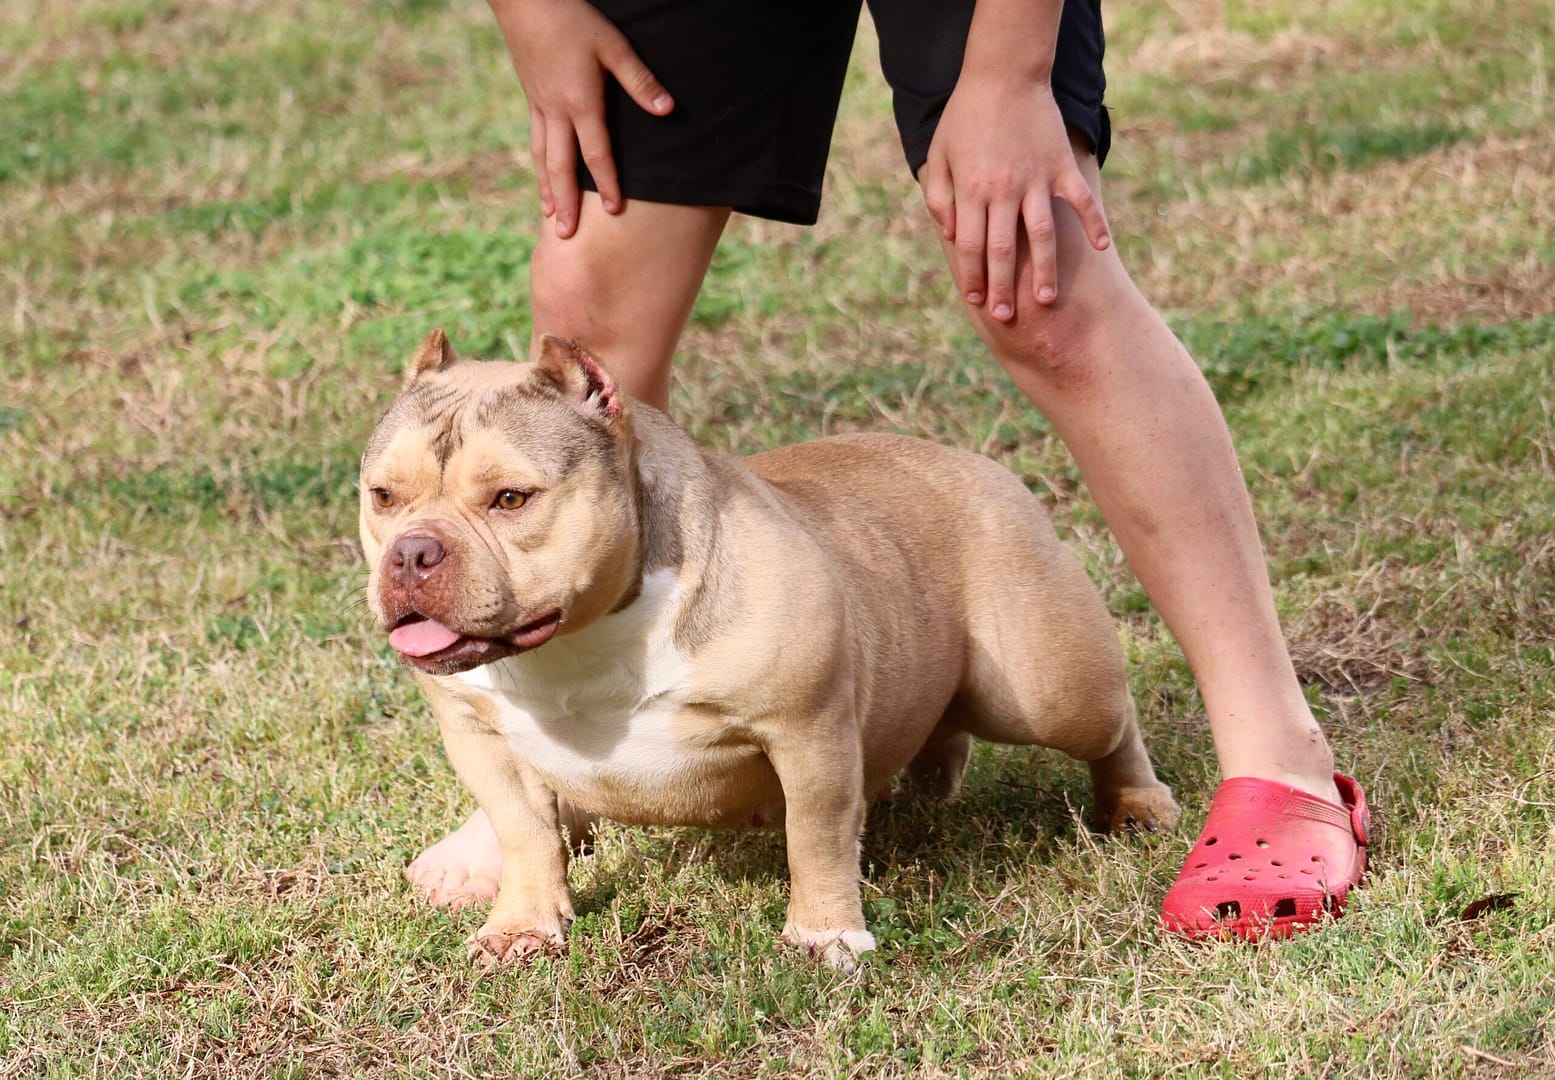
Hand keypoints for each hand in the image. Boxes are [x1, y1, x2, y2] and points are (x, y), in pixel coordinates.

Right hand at [488, 0, 673, 236]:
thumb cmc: (573, 18)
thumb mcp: (613, 45)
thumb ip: (639, 80)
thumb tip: (666, 110)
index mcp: (580, 102)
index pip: (597, 153)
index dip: (606, 183)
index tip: (613, 211)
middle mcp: (557, 111)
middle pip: (562, 167)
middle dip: (565, 203)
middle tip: (566, 236)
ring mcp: (540, 106)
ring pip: (543, 157)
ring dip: (547, 189)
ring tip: (549, 217)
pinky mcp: (531, 97)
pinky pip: (535, 140)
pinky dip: (539, 164)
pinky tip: (542, 175)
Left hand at [921, 72, 1110, 319]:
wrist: (1003, 74)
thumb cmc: (965, 118)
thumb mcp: (940, 156)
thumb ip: (940, 198)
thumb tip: (947, 236)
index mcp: (971, 191)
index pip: (969, 247)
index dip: (973, 277)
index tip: (977, 301)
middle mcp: (1004, 191)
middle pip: (1003, 251)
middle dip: (1004, 288)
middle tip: (1006, 317)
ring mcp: (1036, 180)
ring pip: (1042, 236)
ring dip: (1045, 271)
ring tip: (1048, 301)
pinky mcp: (1060, 167)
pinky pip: (1080, 200)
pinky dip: (1094, 223)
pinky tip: (1101, 247)